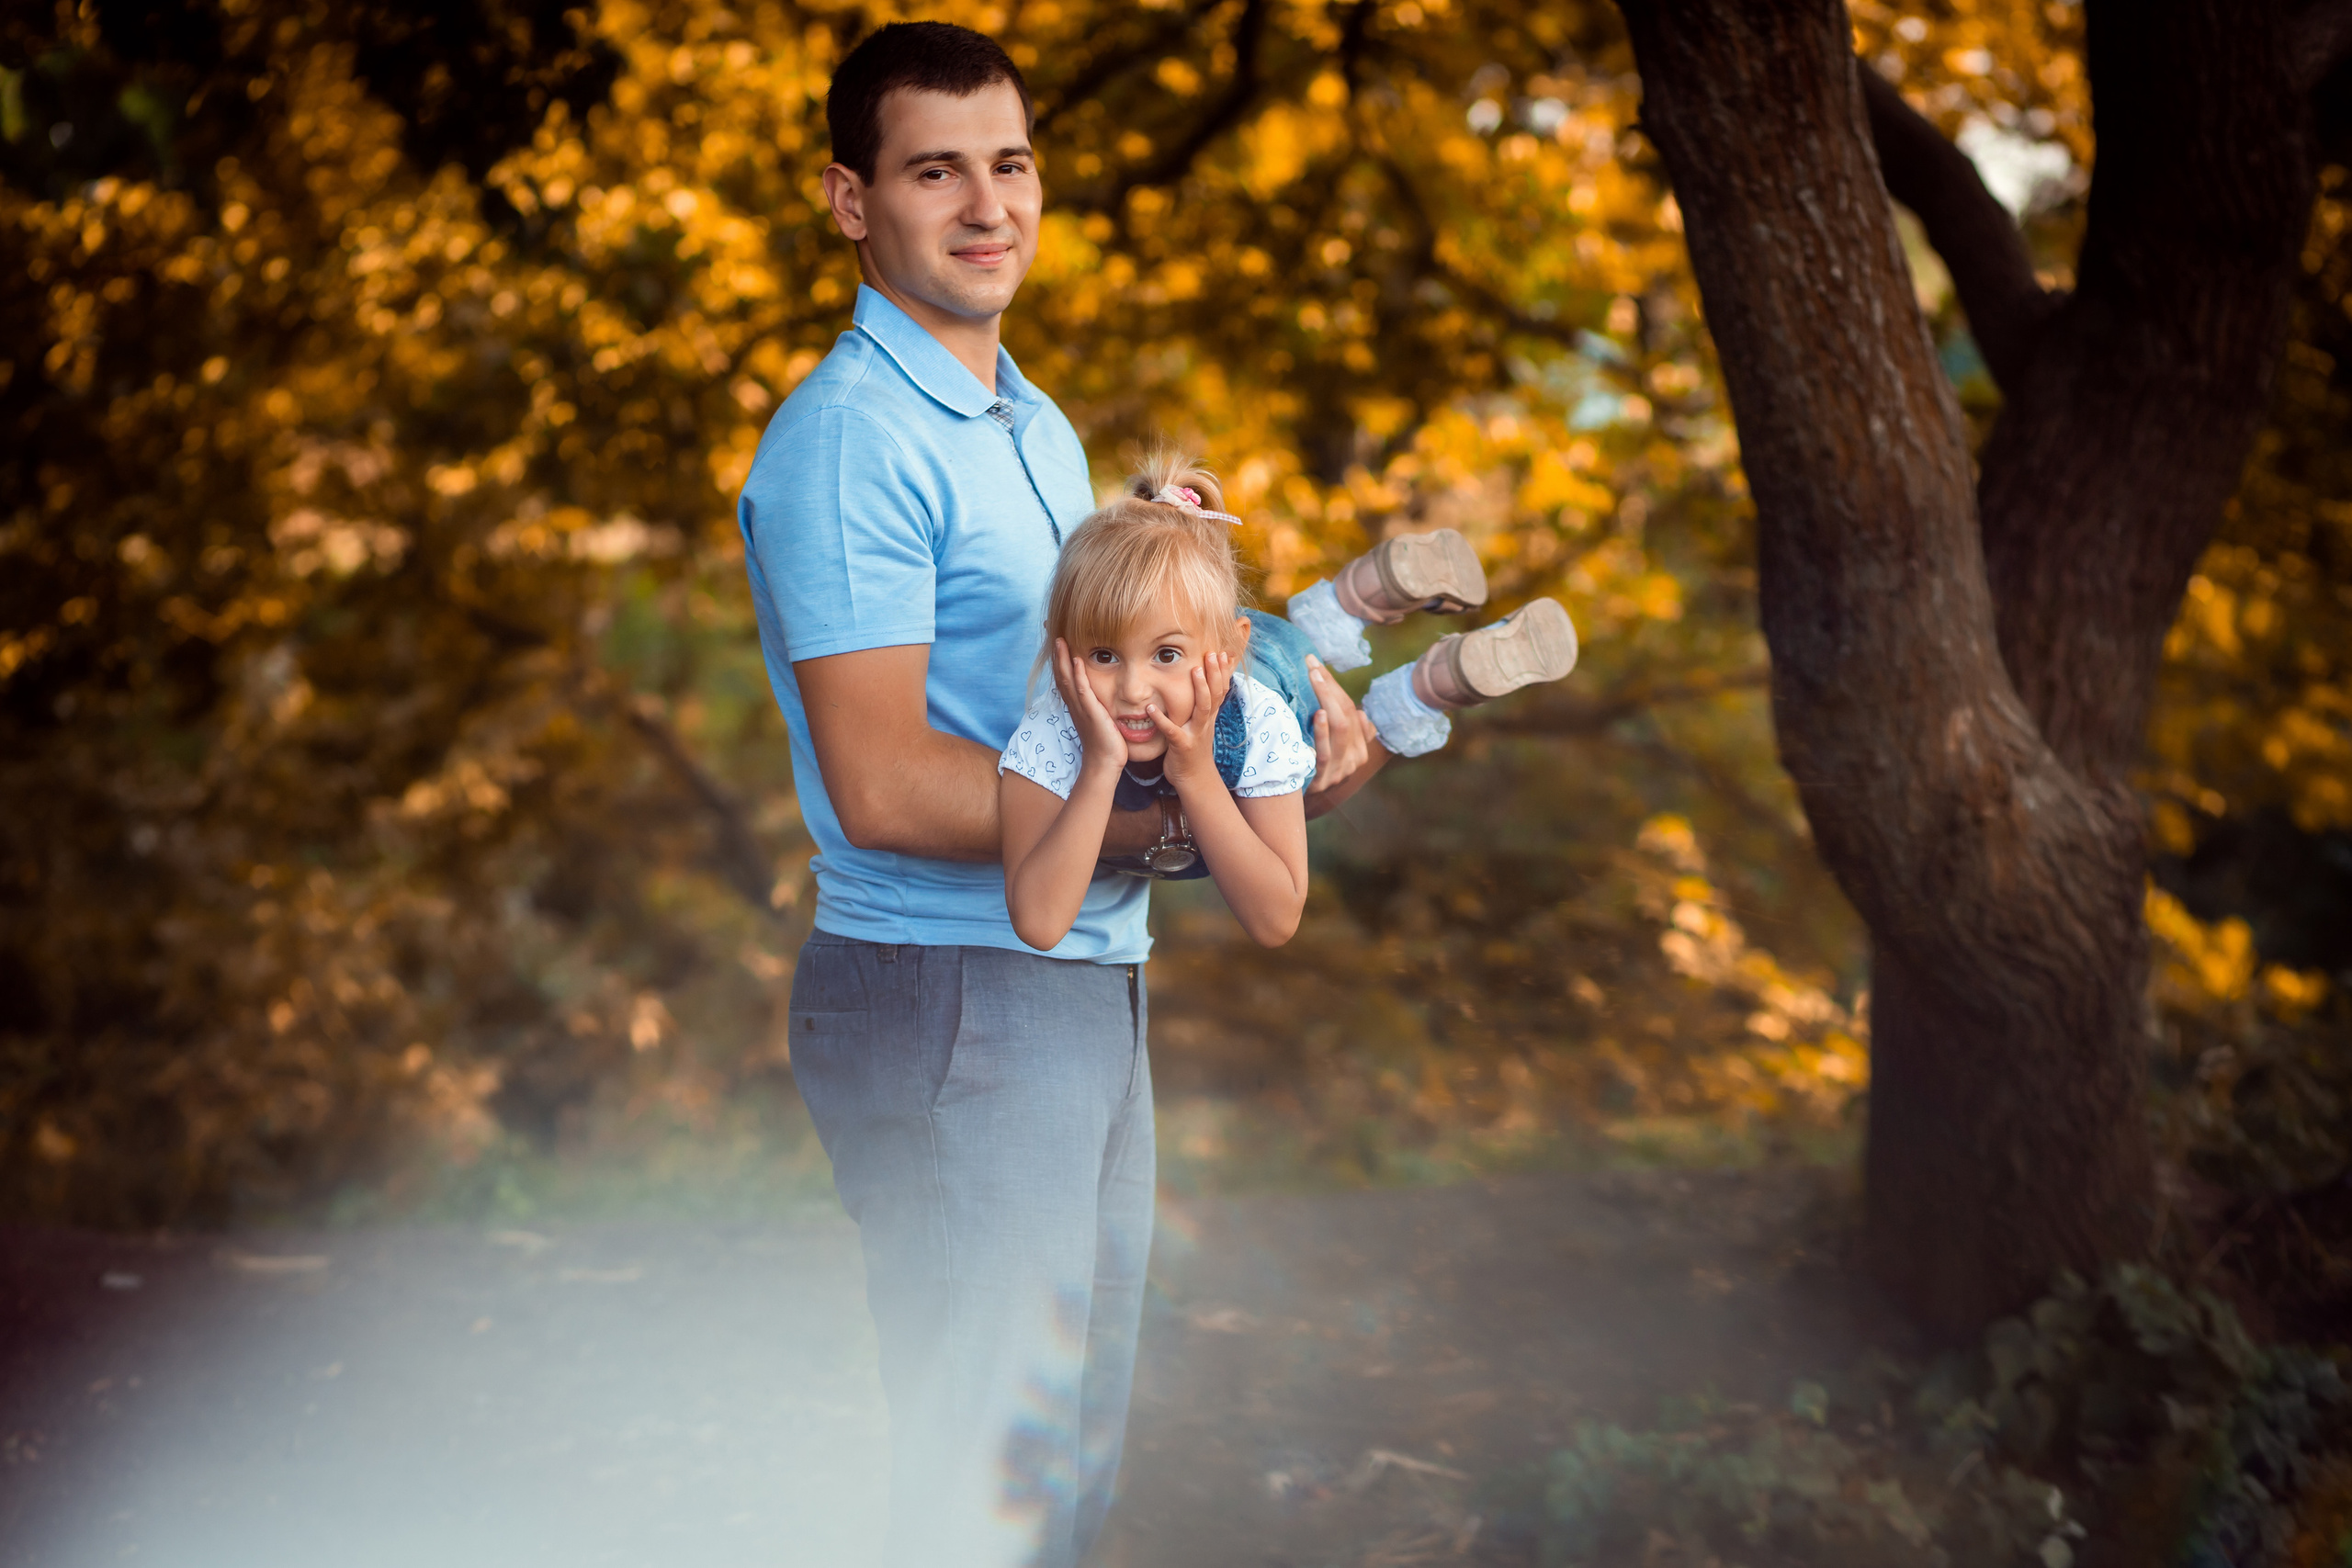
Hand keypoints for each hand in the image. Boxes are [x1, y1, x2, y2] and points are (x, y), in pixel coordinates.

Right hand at [1053, 638, 1127, 774]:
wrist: (1105, 762)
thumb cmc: (1104, 740)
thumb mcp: (1098, 716)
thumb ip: (1094, 701)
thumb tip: (1097, 689)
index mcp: (1075, 703)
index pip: (1063, 675)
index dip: (1057, 656)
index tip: (1055, 637)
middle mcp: (1074, 703)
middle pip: (1059, 673)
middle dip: (1055, 652)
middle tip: (1050, 630)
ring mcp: (1081, 708)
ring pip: (1067, 679)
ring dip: (1062, 659)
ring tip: (1060, 640)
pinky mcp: (1091, 713)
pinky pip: (1082, 691)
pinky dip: (1078, 676)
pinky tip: (1076, 661)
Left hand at [1150, 650, 1234, 790]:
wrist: (1195, 779)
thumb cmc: (1194, 749)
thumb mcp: (1201, 725)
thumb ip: (1202, 706)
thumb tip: (1204, 687)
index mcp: (1209, 716)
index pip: (1220, 690)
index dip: (1223, 672)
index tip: (1223, 652)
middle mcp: (1205, 722)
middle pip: (1215, 695)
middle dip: (1214, 674)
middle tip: (1212, 654)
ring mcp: (1195, 734)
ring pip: (1202, 709)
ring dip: (1200, 689)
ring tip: (1194, 671)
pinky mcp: (1182, 746)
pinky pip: (1172, 731)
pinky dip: (1162, 720)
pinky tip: (1151, 708)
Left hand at [1302, 655, 1387, 818]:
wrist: (1289, 801)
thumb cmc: (1307, 766)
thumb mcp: (1327, 747)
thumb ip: (1342, 729)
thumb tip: (1362, 716)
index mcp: (1359, 747)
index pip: (1350, 708)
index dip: (1332, 684)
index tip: (1313, 662)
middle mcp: (1355, 758)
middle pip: (1346, 714)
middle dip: (1329, 687)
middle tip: (1311, 666)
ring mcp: (1340, 770)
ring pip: (1341, 728)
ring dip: (1327, 700)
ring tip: (1316, 680)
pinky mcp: (1322, 780)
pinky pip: (1325, 752)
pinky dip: (1322, 732)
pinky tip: (1318, 714)